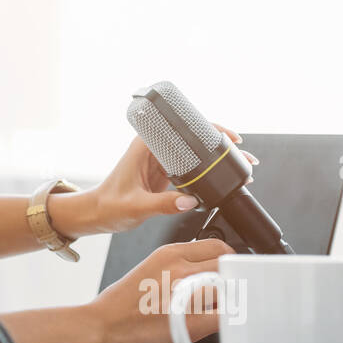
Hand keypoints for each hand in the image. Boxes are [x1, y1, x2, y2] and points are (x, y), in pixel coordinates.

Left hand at [81, 122, 258, 235]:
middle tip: (245, 155)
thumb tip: (190, 201)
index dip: (209, 130)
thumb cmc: (108, 205)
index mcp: (146, 145)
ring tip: (242, 168)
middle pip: (194, 140)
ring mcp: (162, 160)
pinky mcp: (165, 174)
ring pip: (196, 154)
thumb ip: (163, 204)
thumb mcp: (136, 206)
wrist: (98, 214)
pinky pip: (192, 170)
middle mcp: (156, 148)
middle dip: (221, 146)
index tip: (230, 138)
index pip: (183, 128)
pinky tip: (222, 180)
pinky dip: (208, 174)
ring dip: (217, 160)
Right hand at [83, 238, 234, 342]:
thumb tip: (201, 276)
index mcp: (169, 253)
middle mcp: (181, 268)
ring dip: (230, 301)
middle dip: (232, 281)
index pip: (218, 246)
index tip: (226, 273)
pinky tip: (218, 328)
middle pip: (229, 266)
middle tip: (226, 295)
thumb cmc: (117, 307)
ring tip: (219, 312)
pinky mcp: (192, 322)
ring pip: (232, 290)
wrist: (98, 328)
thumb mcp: (148, 270)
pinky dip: (228, 322)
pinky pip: (226, 317)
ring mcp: (188, 294)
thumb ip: (178, 268)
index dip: (227, 262)